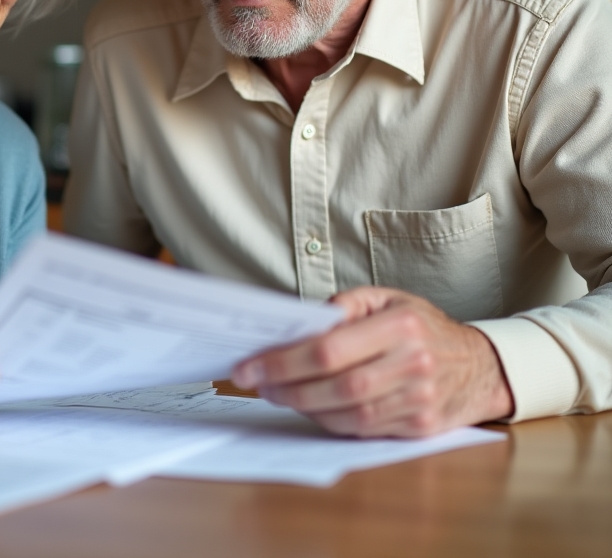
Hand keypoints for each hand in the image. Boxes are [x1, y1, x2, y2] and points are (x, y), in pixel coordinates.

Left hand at [232, 286, 513, 436]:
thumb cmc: (422, 326)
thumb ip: (345, 305)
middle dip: (287, 386)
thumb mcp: (387, 299)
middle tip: (255, 381)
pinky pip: (363, 431)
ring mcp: (419, 401)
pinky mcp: (420, 429)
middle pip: (335, 386)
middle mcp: (412, 365)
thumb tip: (300, 323)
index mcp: (400, 326)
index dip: (283, 360)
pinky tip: (309, 407)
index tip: (250, 363)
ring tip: (276, 393)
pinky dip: (330, 421)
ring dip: (303, 407)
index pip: (329, 349)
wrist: (479, 365)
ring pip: (348, 415)